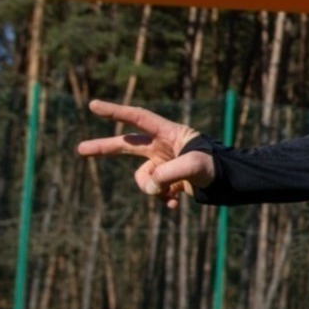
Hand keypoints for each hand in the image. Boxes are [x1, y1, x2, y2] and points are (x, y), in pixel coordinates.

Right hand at [77, 100, 215, 208]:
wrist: (228, 183)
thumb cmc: (215, 167)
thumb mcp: (195, 166)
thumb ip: (169, 173)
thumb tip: (149, 184)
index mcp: (169, 133)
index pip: (138, 118)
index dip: (115, 112)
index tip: (93, 106)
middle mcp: (162, 146)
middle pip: (126, 144)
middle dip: (104, 149)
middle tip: (80, 150)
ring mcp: (163, 164)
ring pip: (142, 178)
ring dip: (152, 188)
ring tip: (172, 192)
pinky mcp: (166, 180)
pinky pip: (153, 191)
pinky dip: (161, 198)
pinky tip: (176, 203)